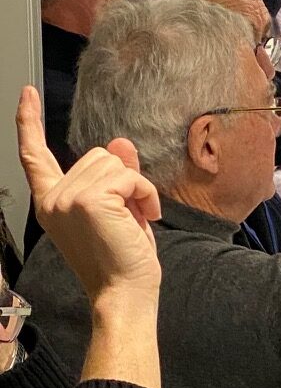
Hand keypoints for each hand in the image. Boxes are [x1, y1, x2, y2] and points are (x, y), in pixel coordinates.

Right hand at [16, 86, 160, 307]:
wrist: (124, 293)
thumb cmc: (121, 260)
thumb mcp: (118, 210)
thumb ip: (115, 176)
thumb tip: (119, 142)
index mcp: (51, 202)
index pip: (34, 156)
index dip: (28, 122)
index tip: (27, 94)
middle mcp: (52, 198)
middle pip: (98, 155)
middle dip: (123, 180)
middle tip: (127, 217)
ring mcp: (68, 198)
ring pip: (115, 163)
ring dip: (136, 188)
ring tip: (133, 220)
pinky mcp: (90, 199)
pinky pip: (130, 176)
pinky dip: (145, 194)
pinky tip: (144, 217)